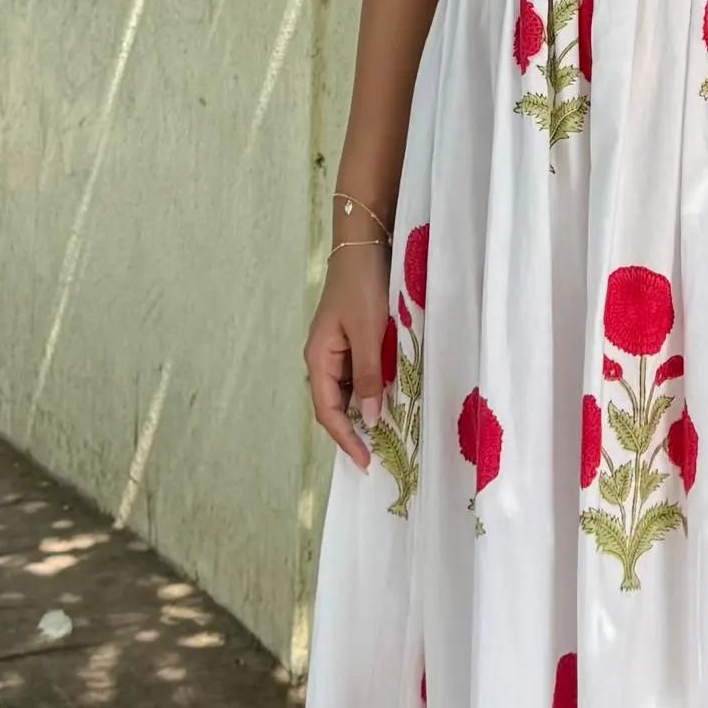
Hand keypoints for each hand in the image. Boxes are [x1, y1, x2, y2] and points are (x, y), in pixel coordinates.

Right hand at [305, 241, 389, 467]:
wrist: (363, 245)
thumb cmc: (363, 287)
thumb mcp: (368, 333)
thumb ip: (368, 376)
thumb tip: (369, 418)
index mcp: (318, 358)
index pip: (328, 412)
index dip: (346, 439)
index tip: (365, 462)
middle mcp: (323, 358)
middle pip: (334, 405)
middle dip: (354, 430)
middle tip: (379, 454)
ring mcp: (336, 349)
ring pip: (348, 390)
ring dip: (364, 410)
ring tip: (387, 432)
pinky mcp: (351, 339)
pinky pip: (358, 374)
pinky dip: (371, 389)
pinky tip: (389, 397)